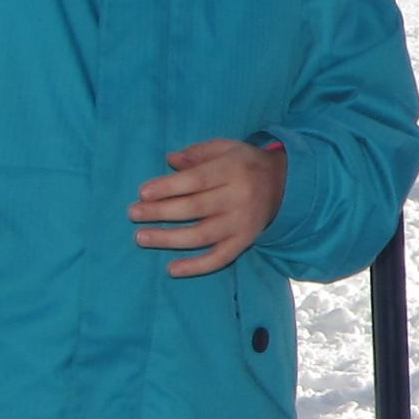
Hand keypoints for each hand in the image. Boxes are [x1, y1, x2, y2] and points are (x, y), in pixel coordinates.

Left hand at [132, 139, 285, 277]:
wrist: (284, 186)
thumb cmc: (244, 164)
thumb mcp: (225, 149)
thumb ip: (197, 154)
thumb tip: (169, 160)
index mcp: (232, 170)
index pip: (195, 180)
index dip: (168, 187)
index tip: (143, 192)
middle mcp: (238, 198)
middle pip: (194, 208)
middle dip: (160, 212)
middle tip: (133, 213)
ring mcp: (241, 223)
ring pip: (201, 236)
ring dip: (169, 239)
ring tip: (141, 237)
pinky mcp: (244, 242)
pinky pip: (219, 258)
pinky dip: (196, 266)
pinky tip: (172, 269)